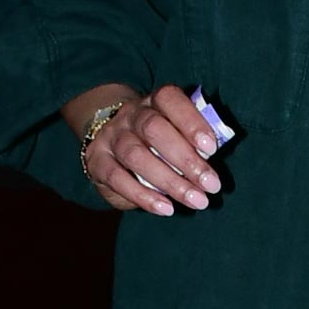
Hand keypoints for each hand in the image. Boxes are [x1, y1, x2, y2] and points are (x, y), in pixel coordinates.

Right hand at [67, 81, 222, 216]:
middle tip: (211, 185)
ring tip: (196, 200)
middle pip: (154, 130)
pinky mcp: (97, 161)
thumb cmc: (157, 140)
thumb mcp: (174, 131)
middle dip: (186, 159)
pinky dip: (143, 196)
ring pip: (136, 155)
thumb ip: (191, 141)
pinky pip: (117, 178)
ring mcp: (110, 137)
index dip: (191, 122)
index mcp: (154, 102)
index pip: (170, 100)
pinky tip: (166, 208)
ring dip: (170, 181)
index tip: (211, 148)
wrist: (109, 139)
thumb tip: (212, 161)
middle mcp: (130, 115)